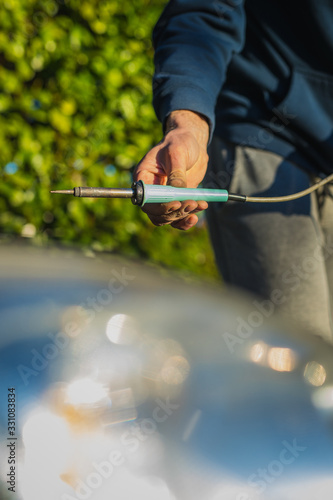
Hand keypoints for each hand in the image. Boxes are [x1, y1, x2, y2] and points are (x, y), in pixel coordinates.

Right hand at [133, 110, 209, 229]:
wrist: (192, 143)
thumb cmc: (180, 142)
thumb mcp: (177, 153)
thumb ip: (177, 173)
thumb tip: (177, 193)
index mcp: (144, 177)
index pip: (146, 200)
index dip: (160, 206)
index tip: (176, 203)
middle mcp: (151, 191)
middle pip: (157, 213)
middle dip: (175, 212)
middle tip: (192, 203)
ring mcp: (164, 198)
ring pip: (168, 218)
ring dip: (183, 215)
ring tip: (200, 204)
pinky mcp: (177, 201)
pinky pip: (178, 218)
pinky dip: (187, 219)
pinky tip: (198, 213)